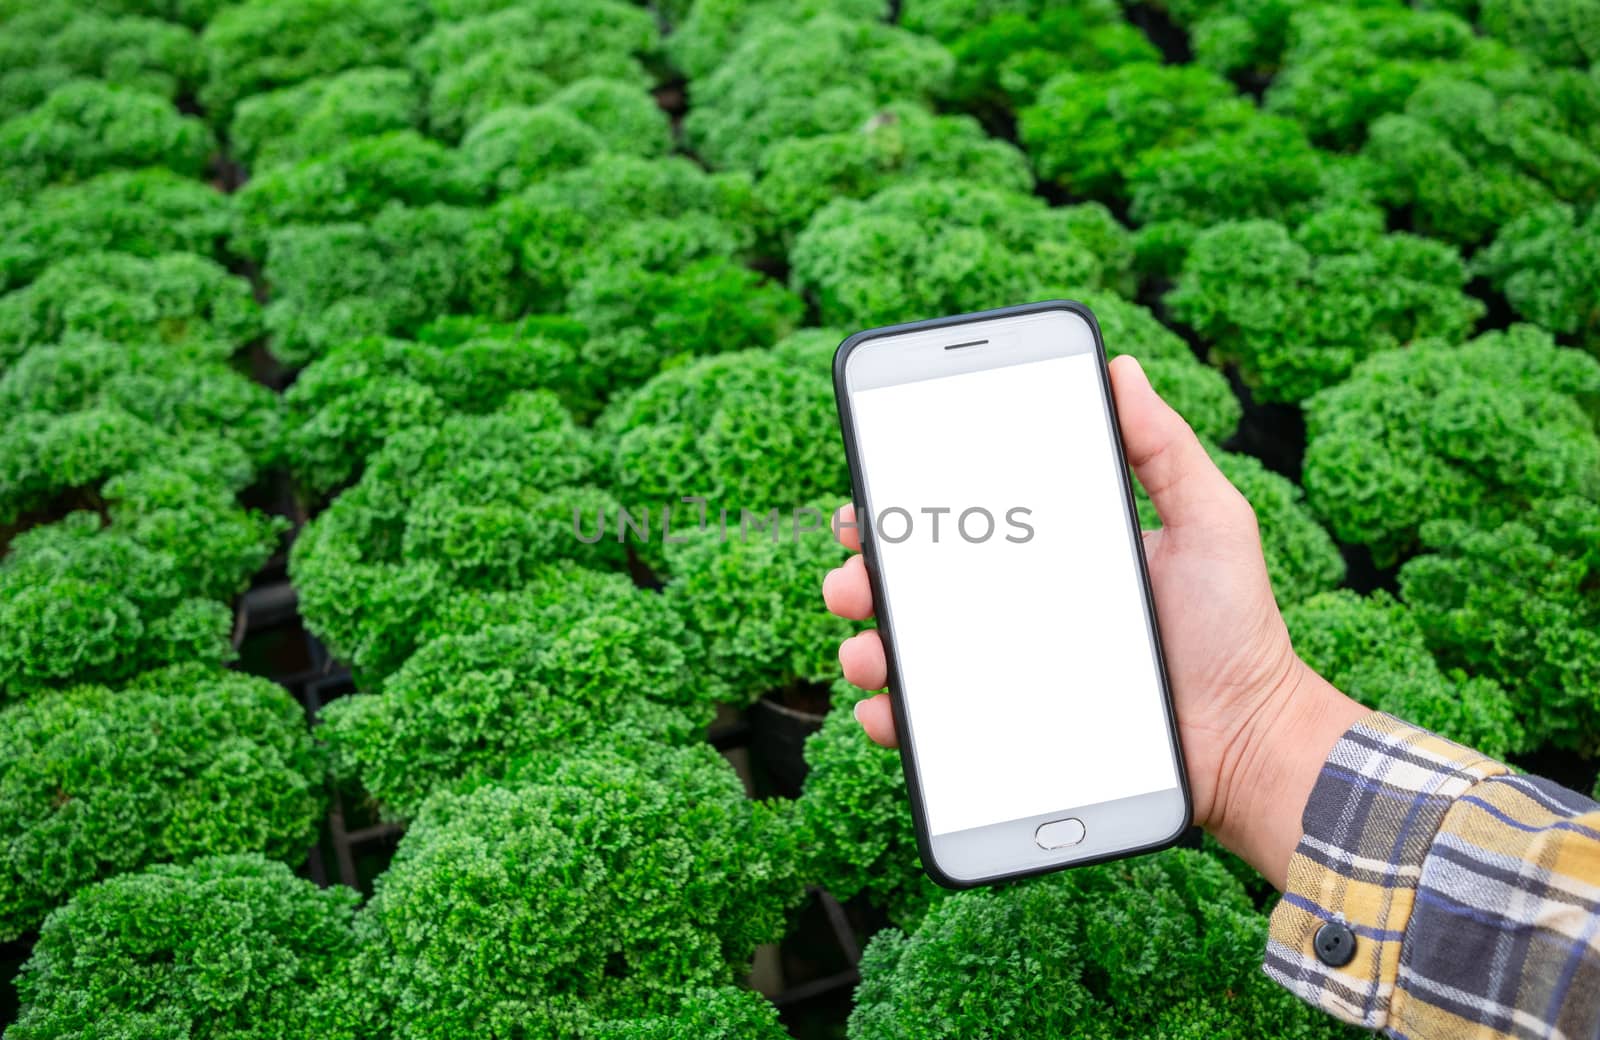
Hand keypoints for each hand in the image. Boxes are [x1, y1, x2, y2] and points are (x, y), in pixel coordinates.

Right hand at [821, 355, 1364, 888]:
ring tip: (868, 650)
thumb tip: (1122, 368)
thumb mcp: (1209, 521)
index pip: (959, 522)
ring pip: (908, 652)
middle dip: (862, 575)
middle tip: (853, 578)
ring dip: (867, 646)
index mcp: (1048, 552)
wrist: (1249, 736)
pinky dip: (894, 719)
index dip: (901, 509)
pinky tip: (887, 711)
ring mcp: (1007, 669)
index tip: (869, 501)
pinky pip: (932, 726)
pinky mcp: (1008, 732)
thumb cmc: (1233, 627)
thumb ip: (1166, 447)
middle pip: (914, 584)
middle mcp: (1016, 606)